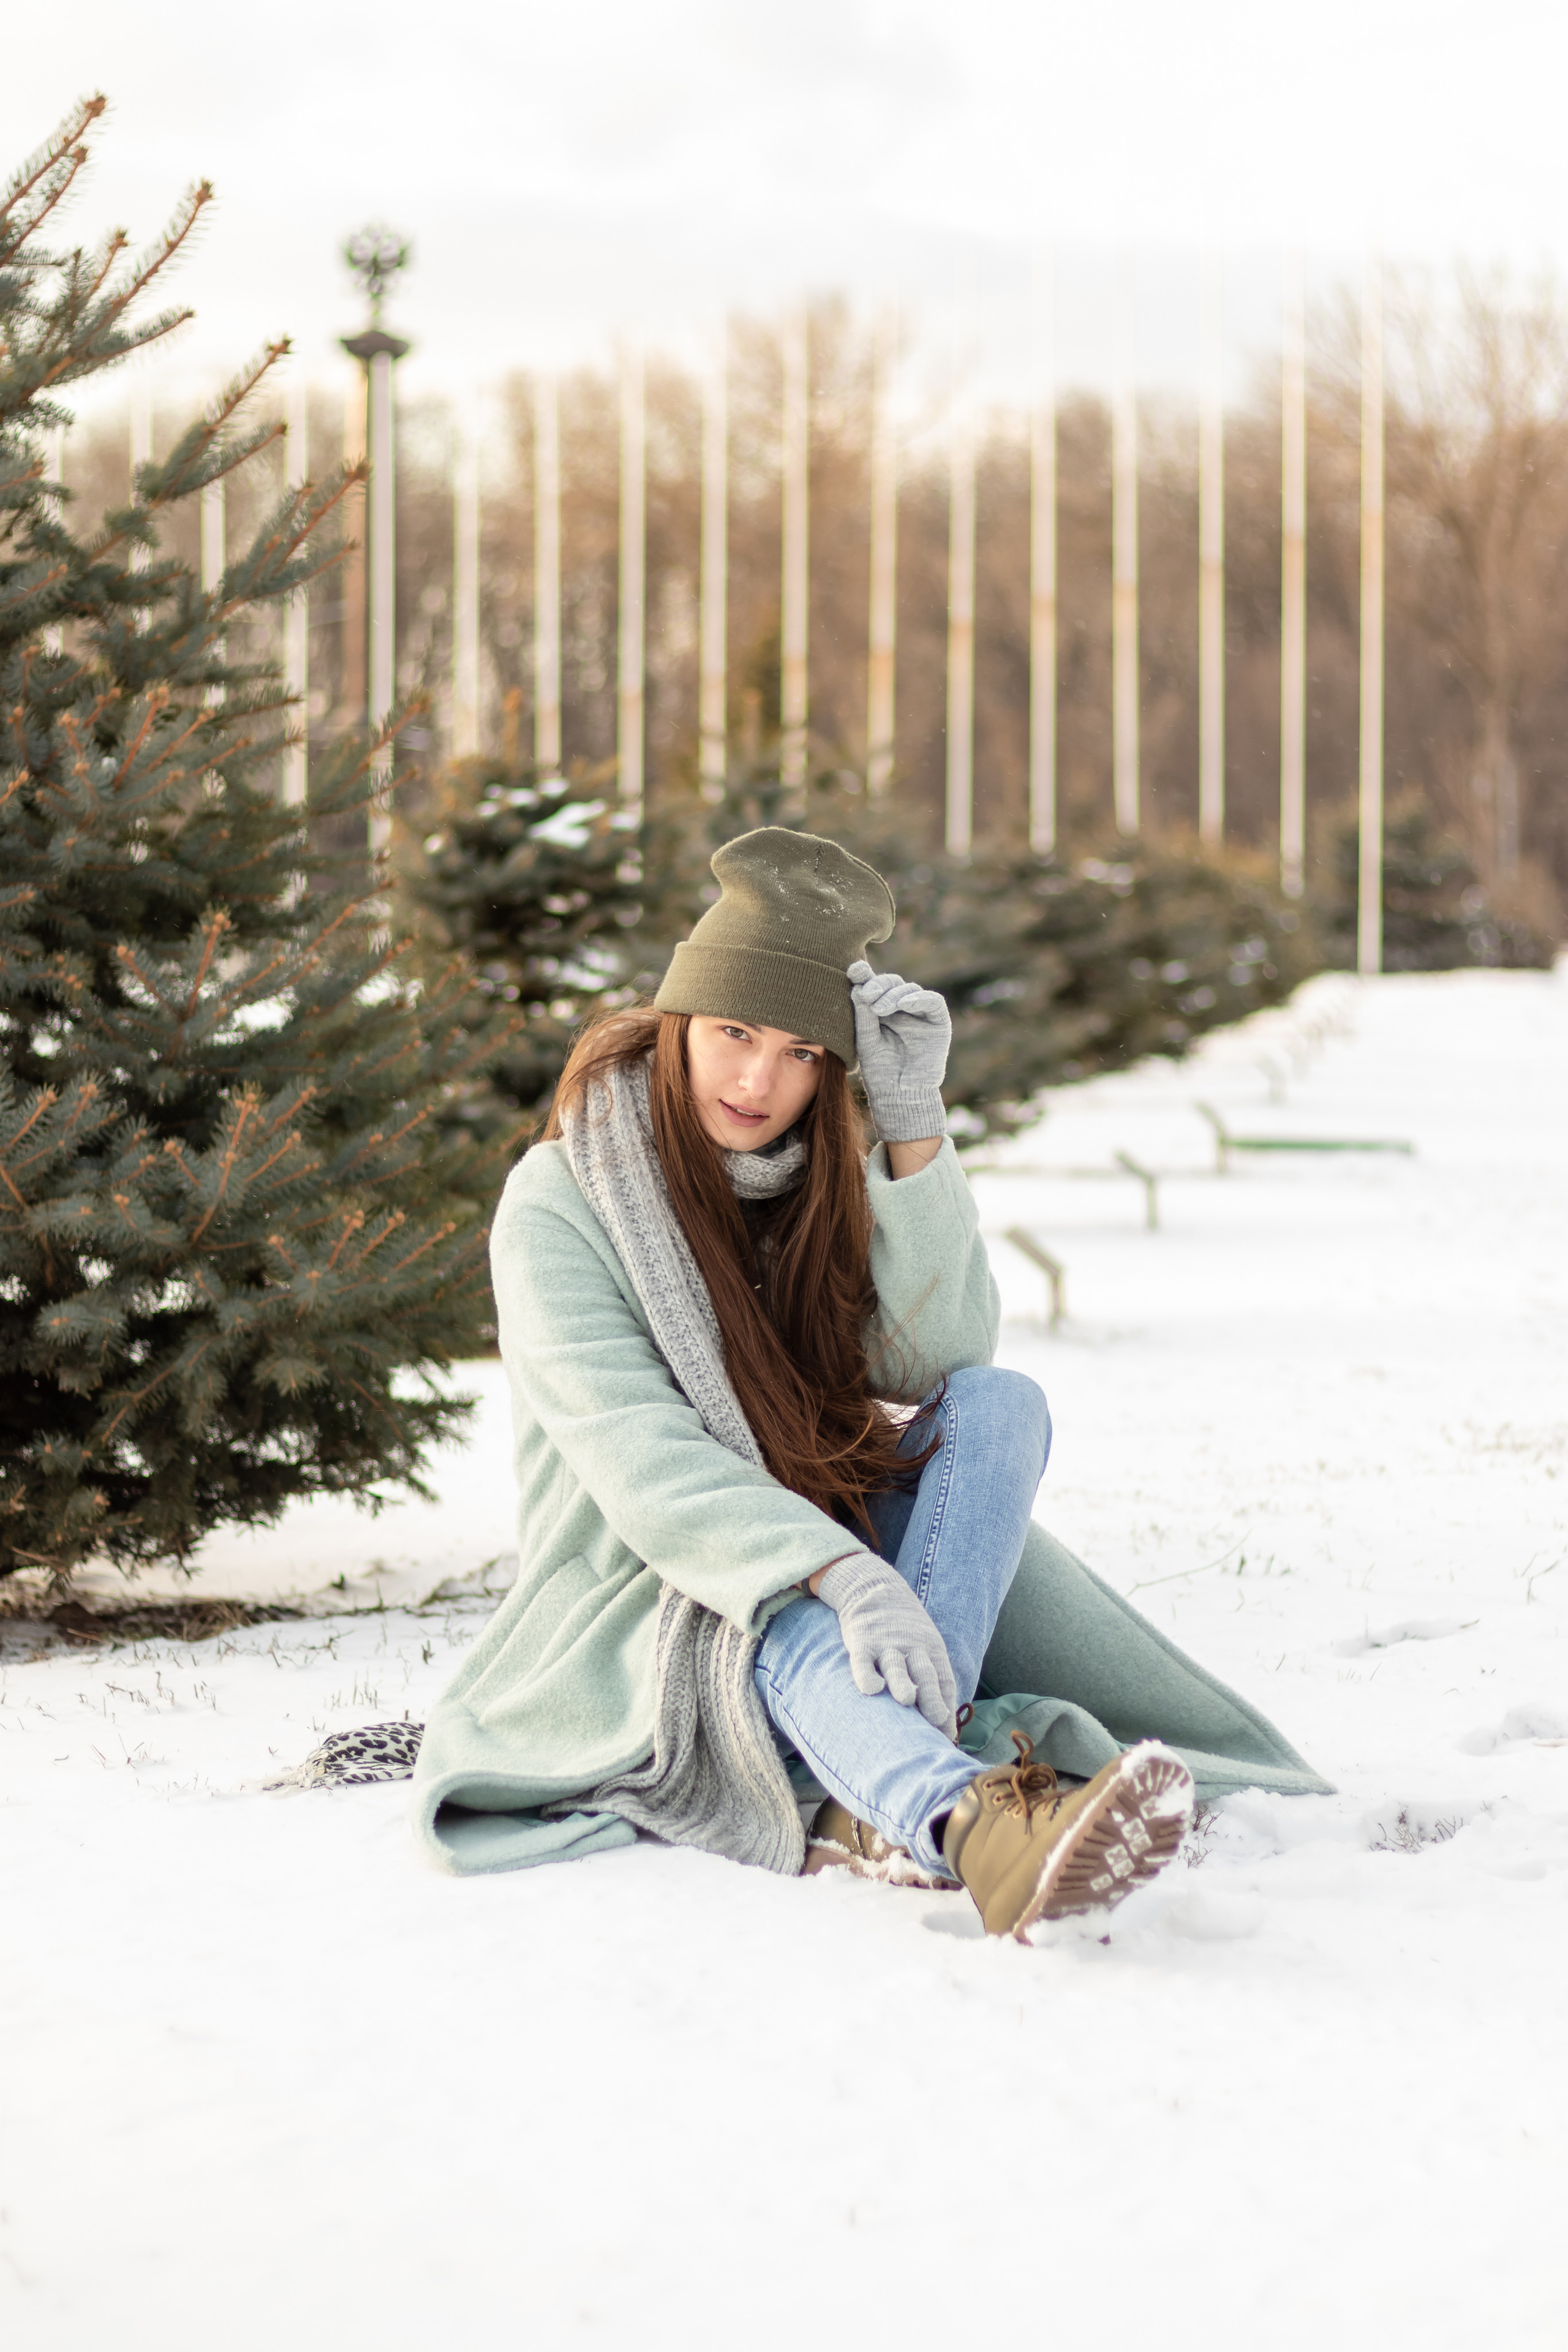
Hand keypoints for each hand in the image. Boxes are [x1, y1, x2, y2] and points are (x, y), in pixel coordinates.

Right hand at [816, 1554, 958, 1736]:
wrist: (874, 1589)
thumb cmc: (904, 1631)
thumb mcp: (925, 1648)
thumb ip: (934, 1683)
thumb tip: (946, 1728)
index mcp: (932, 1650)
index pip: (944, 1680)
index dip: (947, 1706)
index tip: (948, 1734)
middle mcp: (912, 1647)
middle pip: (925, 1674)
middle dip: (931, 1697)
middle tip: (937, 1719)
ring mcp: (886, 1644)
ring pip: (896, 1667)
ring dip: (902, 1683)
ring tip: (906, 1700)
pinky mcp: (861, 1642)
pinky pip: (862, 1661)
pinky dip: (866, 1674)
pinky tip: (871, 1690)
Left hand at [846, 961, 950, 1145]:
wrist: (899, 1095)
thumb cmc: (880, 1070)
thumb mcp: (866, 1039)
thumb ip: (863, 1013)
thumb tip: (857, 985)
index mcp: (881, 1010)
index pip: (873, 986)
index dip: (864, 976)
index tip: (853, 970)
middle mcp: (901, 1008)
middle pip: (891, 983)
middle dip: (878, 985)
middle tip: (866, 994)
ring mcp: (920, 1013)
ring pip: (909, 989)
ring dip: (893, 994)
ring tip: (879, 1008)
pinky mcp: (938, 1021)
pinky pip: (932, 1001)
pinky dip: (917, 999)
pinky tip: (903, 1004)